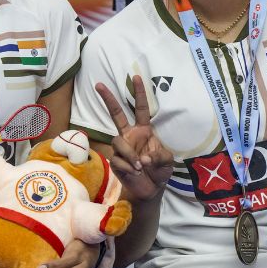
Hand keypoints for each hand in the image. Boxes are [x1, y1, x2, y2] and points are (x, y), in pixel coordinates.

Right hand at [95, 75, 172, 202]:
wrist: (151, 190)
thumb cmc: (160, 171)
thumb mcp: (167, 161)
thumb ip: (160, 156)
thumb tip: (144, 158)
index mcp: (144, 130)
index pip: (141, 108)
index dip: (139, 93)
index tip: (136, 76)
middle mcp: (130, 135)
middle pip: (116, 114)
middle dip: (108, 99)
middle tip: (99, 84)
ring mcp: (121, 148)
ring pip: (118, 142)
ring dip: (129, 154)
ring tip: (140, 166)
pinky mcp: (115, 161)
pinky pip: (118, 160)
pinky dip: (129, 167)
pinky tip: (135, 173)